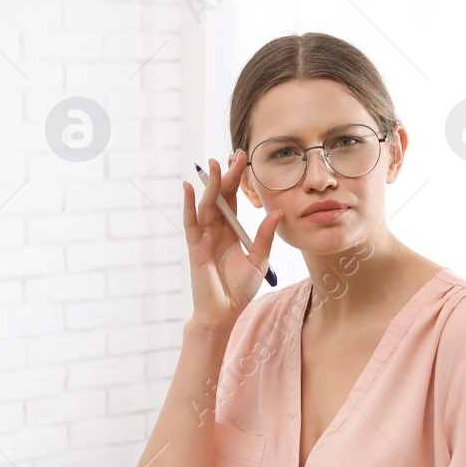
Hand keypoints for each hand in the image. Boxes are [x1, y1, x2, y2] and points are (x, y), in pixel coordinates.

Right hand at [181, 151, 281, 329]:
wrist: (224, 312)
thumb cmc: (239, 289)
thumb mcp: (259, 259)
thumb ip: (265, 236)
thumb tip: (277, 212)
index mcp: (231, 231)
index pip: (233, 199)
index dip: (237, 180)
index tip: (243, 160)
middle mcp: (216, 230)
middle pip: (220, 197)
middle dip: (227, 175)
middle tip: (235, 154)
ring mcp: (203, 236)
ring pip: (206, 204)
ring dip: (210, 184)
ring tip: (215, 164)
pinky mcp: (194, 246)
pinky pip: (190, 221)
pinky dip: (188, 204)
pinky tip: (188, 188)